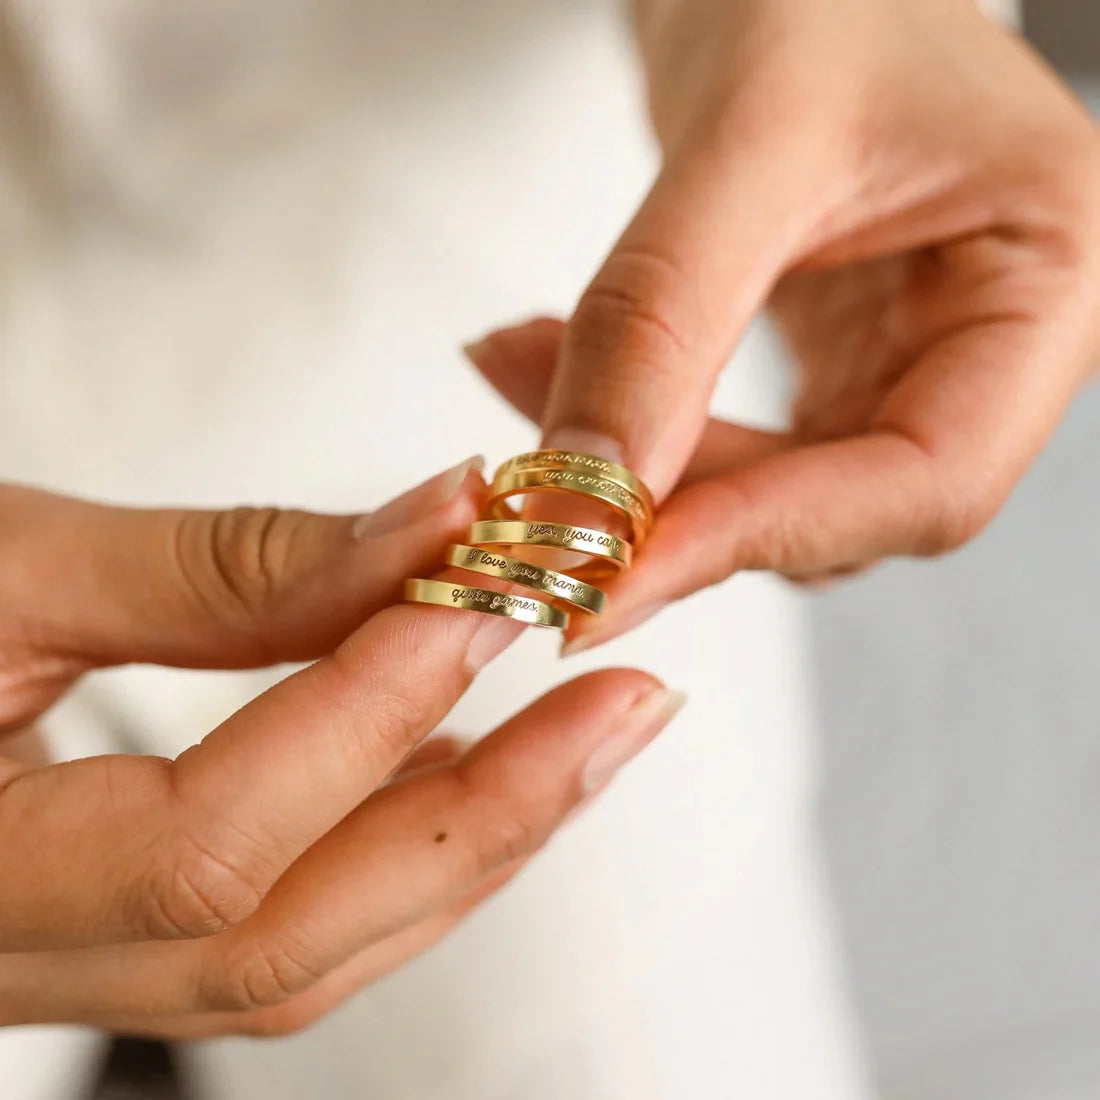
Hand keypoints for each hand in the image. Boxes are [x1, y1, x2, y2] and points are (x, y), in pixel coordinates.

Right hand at [0, 470, 681, 1034]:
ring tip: (589, 732)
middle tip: (633, 700)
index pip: (208, 833)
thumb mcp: (3, 561)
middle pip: (290, 934)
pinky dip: (398, 847)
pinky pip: (286, 925)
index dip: (373, 705)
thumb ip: (225, 567)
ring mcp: (69, 971)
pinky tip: (475, 766)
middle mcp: (15, 970)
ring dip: (468, 838)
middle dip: (490, 813)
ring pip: (306, 950)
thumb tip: (439, 525)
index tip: (498, 592)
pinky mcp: (115, 936)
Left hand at [466, 0, 1099, 649]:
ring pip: (775, 496)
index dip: (764, 534)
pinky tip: (542, 367)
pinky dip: (635, 433)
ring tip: (520, 370)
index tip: (613, 565)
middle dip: (683, 516)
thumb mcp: (750, 132)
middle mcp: (994, 350)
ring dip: (640, 474)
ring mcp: (912, 369)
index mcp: (1050, 283)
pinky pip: (733, 451)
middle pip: (844, 508)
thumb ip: (664, 317)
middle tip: (542, 507)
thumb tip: (583, 486)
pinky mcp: (837, 374)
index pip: (929, 478)